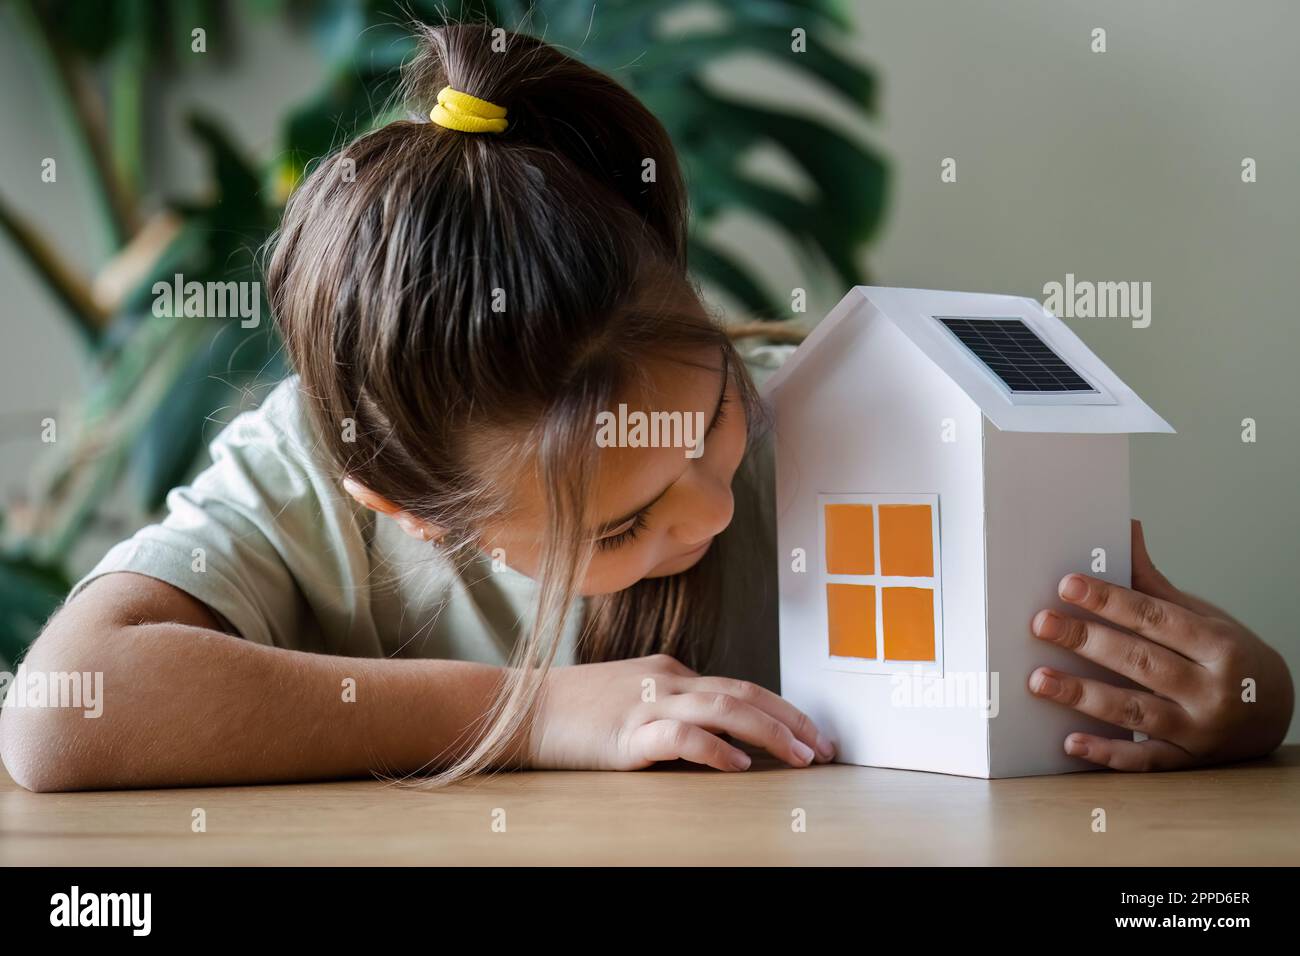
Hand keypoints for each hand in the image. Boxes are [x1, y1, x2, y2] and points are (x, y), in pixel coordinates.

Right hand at [527, 653, 835, 771]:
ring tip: (801, 756)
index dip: (783, 710)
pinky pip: (682, 736)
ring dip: (770, 733)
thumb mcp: (632, 697)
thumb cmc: (574, 710)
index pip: (741, 685)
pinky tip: (740, 767)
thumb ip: (671, 707)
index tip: (814, 735)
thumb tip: (716, 737)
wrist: (521, 707)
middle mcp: (667, 680)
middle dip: (792, 720)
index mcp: (671, 671)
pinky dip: (716, 749)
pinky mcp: (627, 733)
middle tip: (826, 748)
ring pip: (725, 708)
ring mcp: (648, 703)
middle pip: (745, 692)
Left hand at [1027, 520, 1293, 770]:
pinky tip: (1070, 742)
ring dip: (1083, 696)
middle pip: (1140, 662)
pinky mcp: (1186, 761)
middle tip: (1042, 623)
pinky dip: (1106, 754)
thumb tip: (1126, 530)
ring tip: (1039, 680)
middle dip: (1087, 641)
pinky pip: (1142, 760)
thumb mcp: (1203, 617)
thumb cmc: (1230, 656)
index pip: (1155, 618)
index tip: (1068, 584)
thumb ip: (1154, 584)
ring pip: (1135, 712)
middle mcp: (1212, 689)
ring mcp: (1200, 730)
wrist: (1275, 712)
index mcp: (1217, 645)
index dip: (1110, 600)